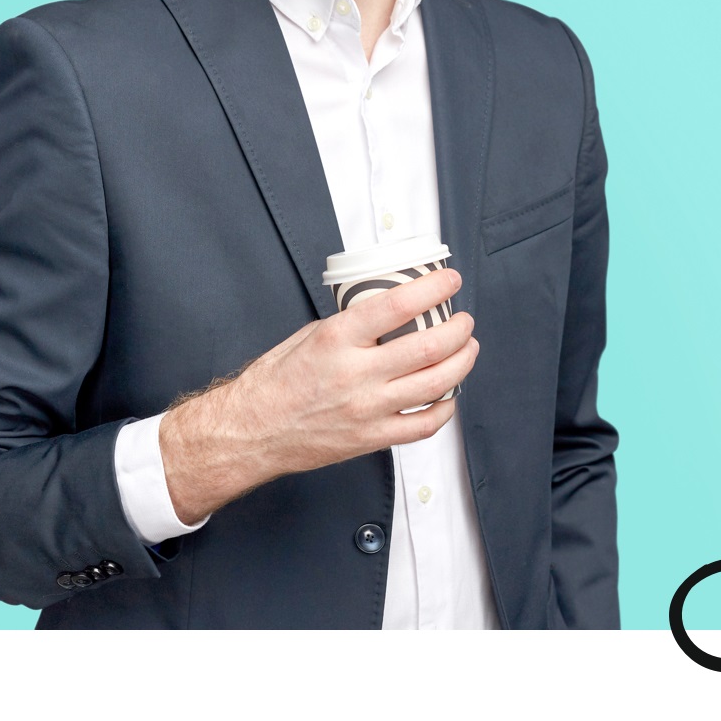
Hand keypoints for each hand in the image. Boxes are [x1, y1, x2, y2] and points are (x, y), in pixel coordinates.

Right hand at [158, 266, 477, 523]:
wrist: (253, 431)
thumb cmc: (275, 383)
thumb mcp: (309, 335)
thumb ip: (351, 325)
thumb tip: (387, 311)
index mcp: (337, 340)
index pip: (398, 306)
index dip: (433, 289)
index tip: (450, 281)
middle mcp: (355, 374)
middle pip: (429, 346)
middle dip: (458, 328)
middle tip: (463, 319)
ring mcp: (367, 410)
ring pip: (436, 384)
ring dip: (462, 362)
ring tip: (467, 349)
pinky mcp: (372, 438)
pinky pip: (424, 424)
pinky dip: (446, 407)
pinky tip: (449, 394)